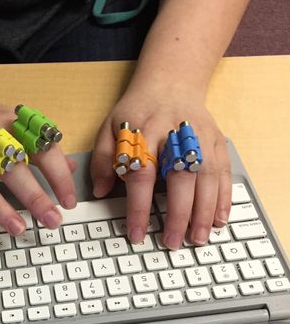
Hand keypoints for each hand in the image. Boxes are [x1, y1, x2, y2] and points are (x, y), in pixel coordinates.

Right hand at [0, 96, 76, 234]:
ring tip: (18, 228)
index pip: (39, 149)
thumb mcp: (16, 125)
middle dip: (33, 196)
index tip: (69, 201)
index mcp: (8, 123)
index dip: (57, 176)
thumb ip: (42, 148)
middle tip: (52, 220)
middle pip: (9, 167)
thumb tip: (72, 169)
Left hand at [90, 86, 231, 248]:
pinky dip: (223, 197)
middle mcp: (175, 135)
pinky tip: (218, 219)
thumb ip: (103, 159)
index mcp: (144, 132)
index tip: (136, 234)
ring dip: (204, 211)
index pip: (142, 175)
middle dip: (178, 214)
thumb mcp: (110, 127)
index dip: (139, 208)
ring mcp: (200, 137)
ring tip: (197, 239)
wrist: (171, 80)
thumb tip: (99, 191)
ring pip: (206, 177)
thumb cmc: (138, 110)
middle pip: (180, 178)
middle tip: (173, 243)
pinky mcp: (217, 141)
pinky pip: (224, 172)